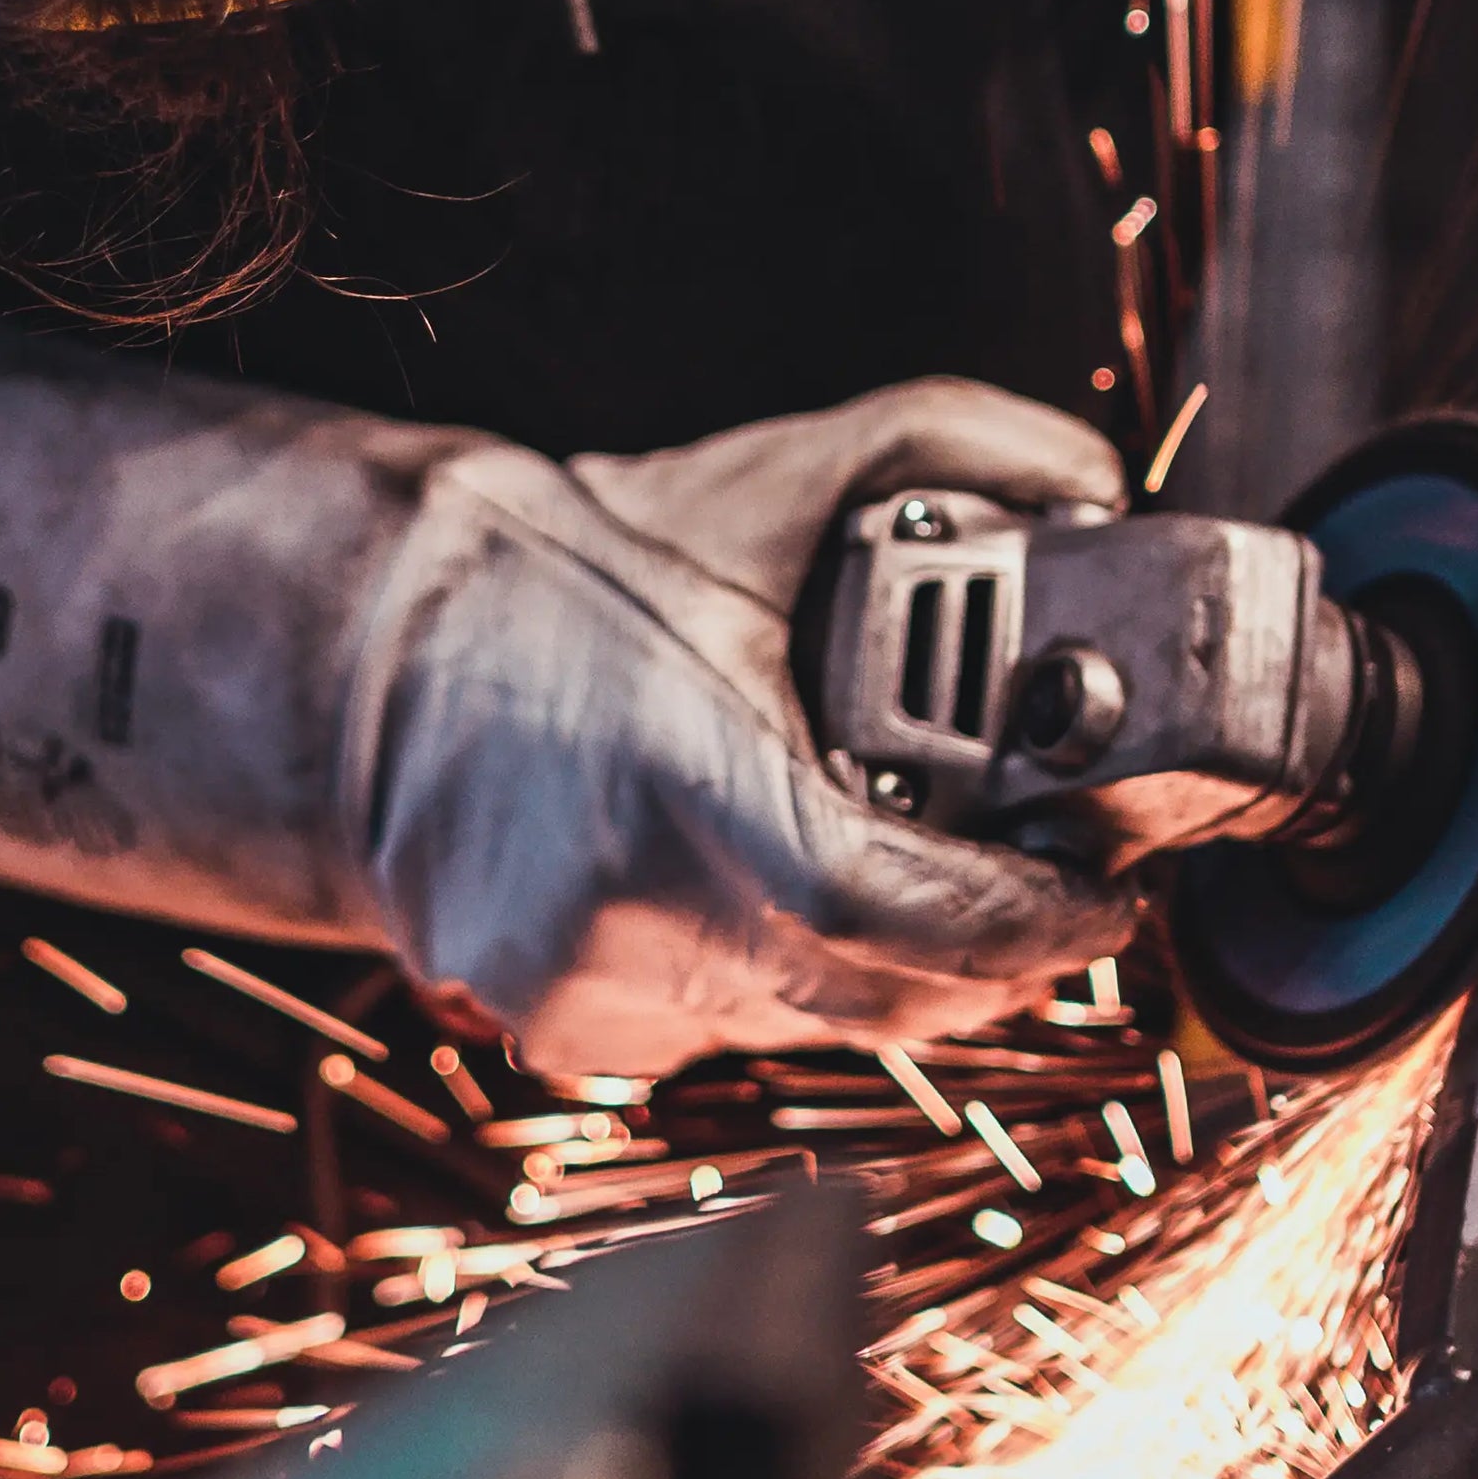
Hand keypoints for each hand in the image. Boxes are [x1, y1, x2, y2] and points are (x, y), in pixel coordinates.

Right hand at [367, 379, 1138, 1080]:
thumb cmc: (561, 573)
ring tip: (936, 881)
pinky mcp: (563, 1031)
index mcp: (679, 782)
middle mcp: (625, 911)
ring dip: (900, 971)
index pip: (900, 912)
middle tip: (1059, 892)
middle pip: (884, 995)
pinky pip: (734, 1032)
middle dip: (997, 953)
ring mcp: (586, 988)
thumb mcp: (766, 479)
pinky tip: (785, 902)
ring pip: (818, 1024)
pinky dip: (791, 980)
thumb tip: (1092, 486)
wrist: (373, 658)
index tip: (1104, 890)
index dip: (1029, 920)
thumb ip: (951, 446)